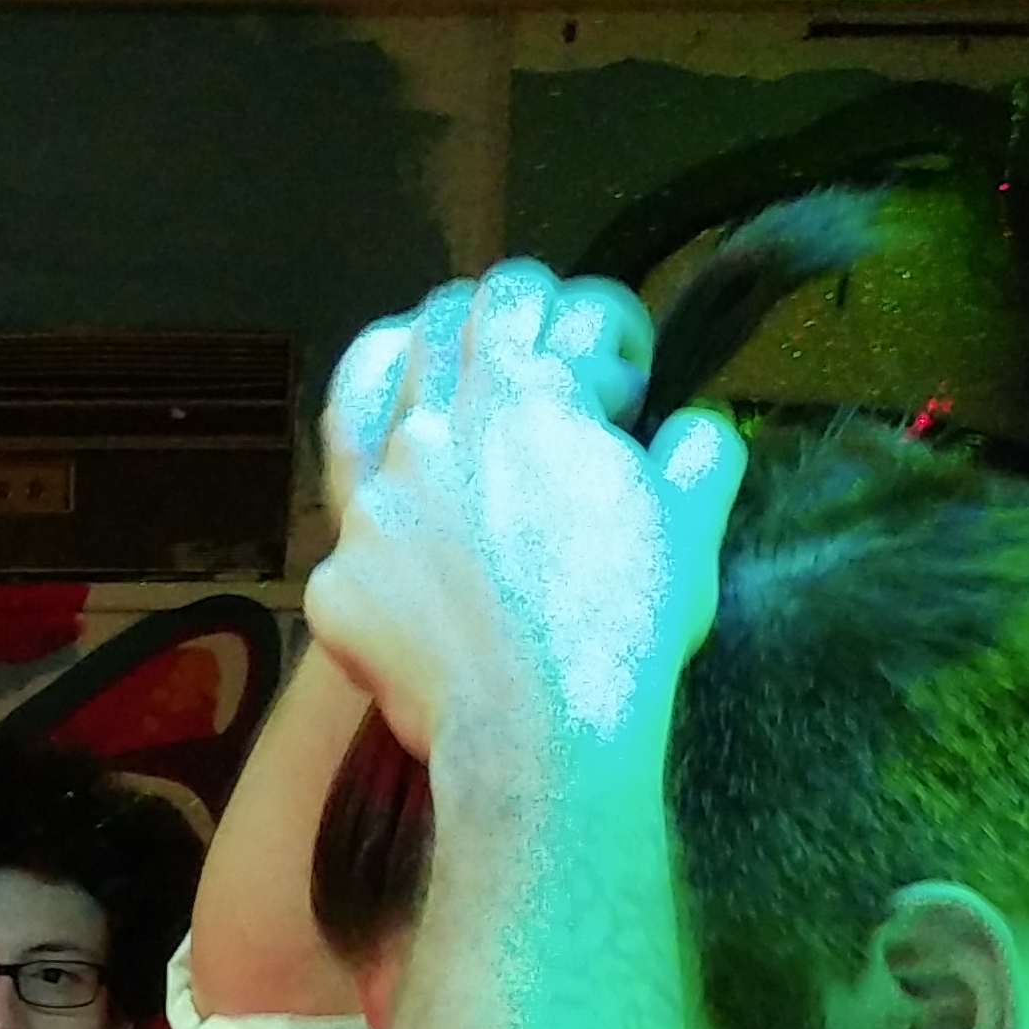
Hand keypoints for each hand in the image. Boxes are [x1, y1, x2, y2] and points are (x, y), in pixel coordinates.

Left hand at [305, 263, 731, 770]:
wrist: (539, 733)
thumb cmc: (624, 622)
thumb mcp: (690, 521)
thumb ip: (696, 448)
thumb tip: (691, 425)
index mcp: (516, 396)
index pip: (511, 294)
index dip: (541, 302)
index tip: (564, 340)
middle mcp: (426, 430)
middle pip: (428, 334)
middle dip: (468, 332)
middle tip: (499, 363)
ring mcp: (367, 504)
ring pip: (361, 410)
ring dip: (404, 402)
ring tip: (434, 428)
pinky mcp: (332, 578)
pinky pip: (343, 532)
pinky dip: (378, 529)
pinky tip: (405, 553)